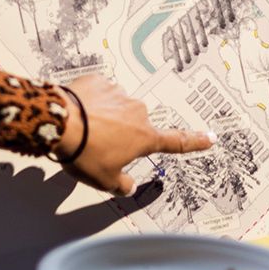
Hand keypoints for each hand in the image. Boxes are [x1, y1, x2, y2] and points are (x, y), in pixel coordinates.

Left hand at [57, 74, 211, 195]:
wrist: (58, 123)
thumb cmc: (84, 153)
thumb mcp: (104, 180)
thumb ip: (122, 185)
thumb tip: (128, 186)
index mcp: (144, 137)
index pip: (177, 142)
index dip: (195, 141)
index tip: (210, 137)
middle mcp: (137, 113)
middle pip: (134, 127)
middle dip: (121, 135)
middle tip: (98, 147)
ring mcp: (119, 94)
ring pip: (116, 109)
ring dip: (105, 118)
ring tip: (83, 131)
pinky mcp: (99, 82)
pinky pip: (99, 95)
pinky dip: (91, 104)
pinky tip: (78, 114)